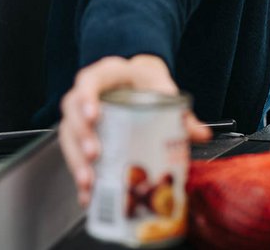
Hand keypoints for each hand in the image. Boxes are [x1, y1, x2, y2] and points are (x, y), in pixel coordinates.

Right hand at [58, 54, 211, 206]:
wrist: (142, 85)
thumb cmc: (148, 86)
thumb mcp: (164, 92)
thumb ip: (182, 113)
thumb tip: (202, 134)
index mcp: (108, 75)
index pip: (89, 80)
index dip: (87, 98)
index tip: (94, 116)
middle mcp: (88, 94)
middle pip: (72, 111)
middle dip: (81, 135)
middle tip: (95, 155)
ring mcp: (81, 115)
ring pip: (67, 135)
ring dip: (76, 160)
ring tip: (89, 181)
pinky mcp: (81, 137)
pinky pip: (73, 155)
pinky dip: (79, 176)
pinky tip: (87, 195)